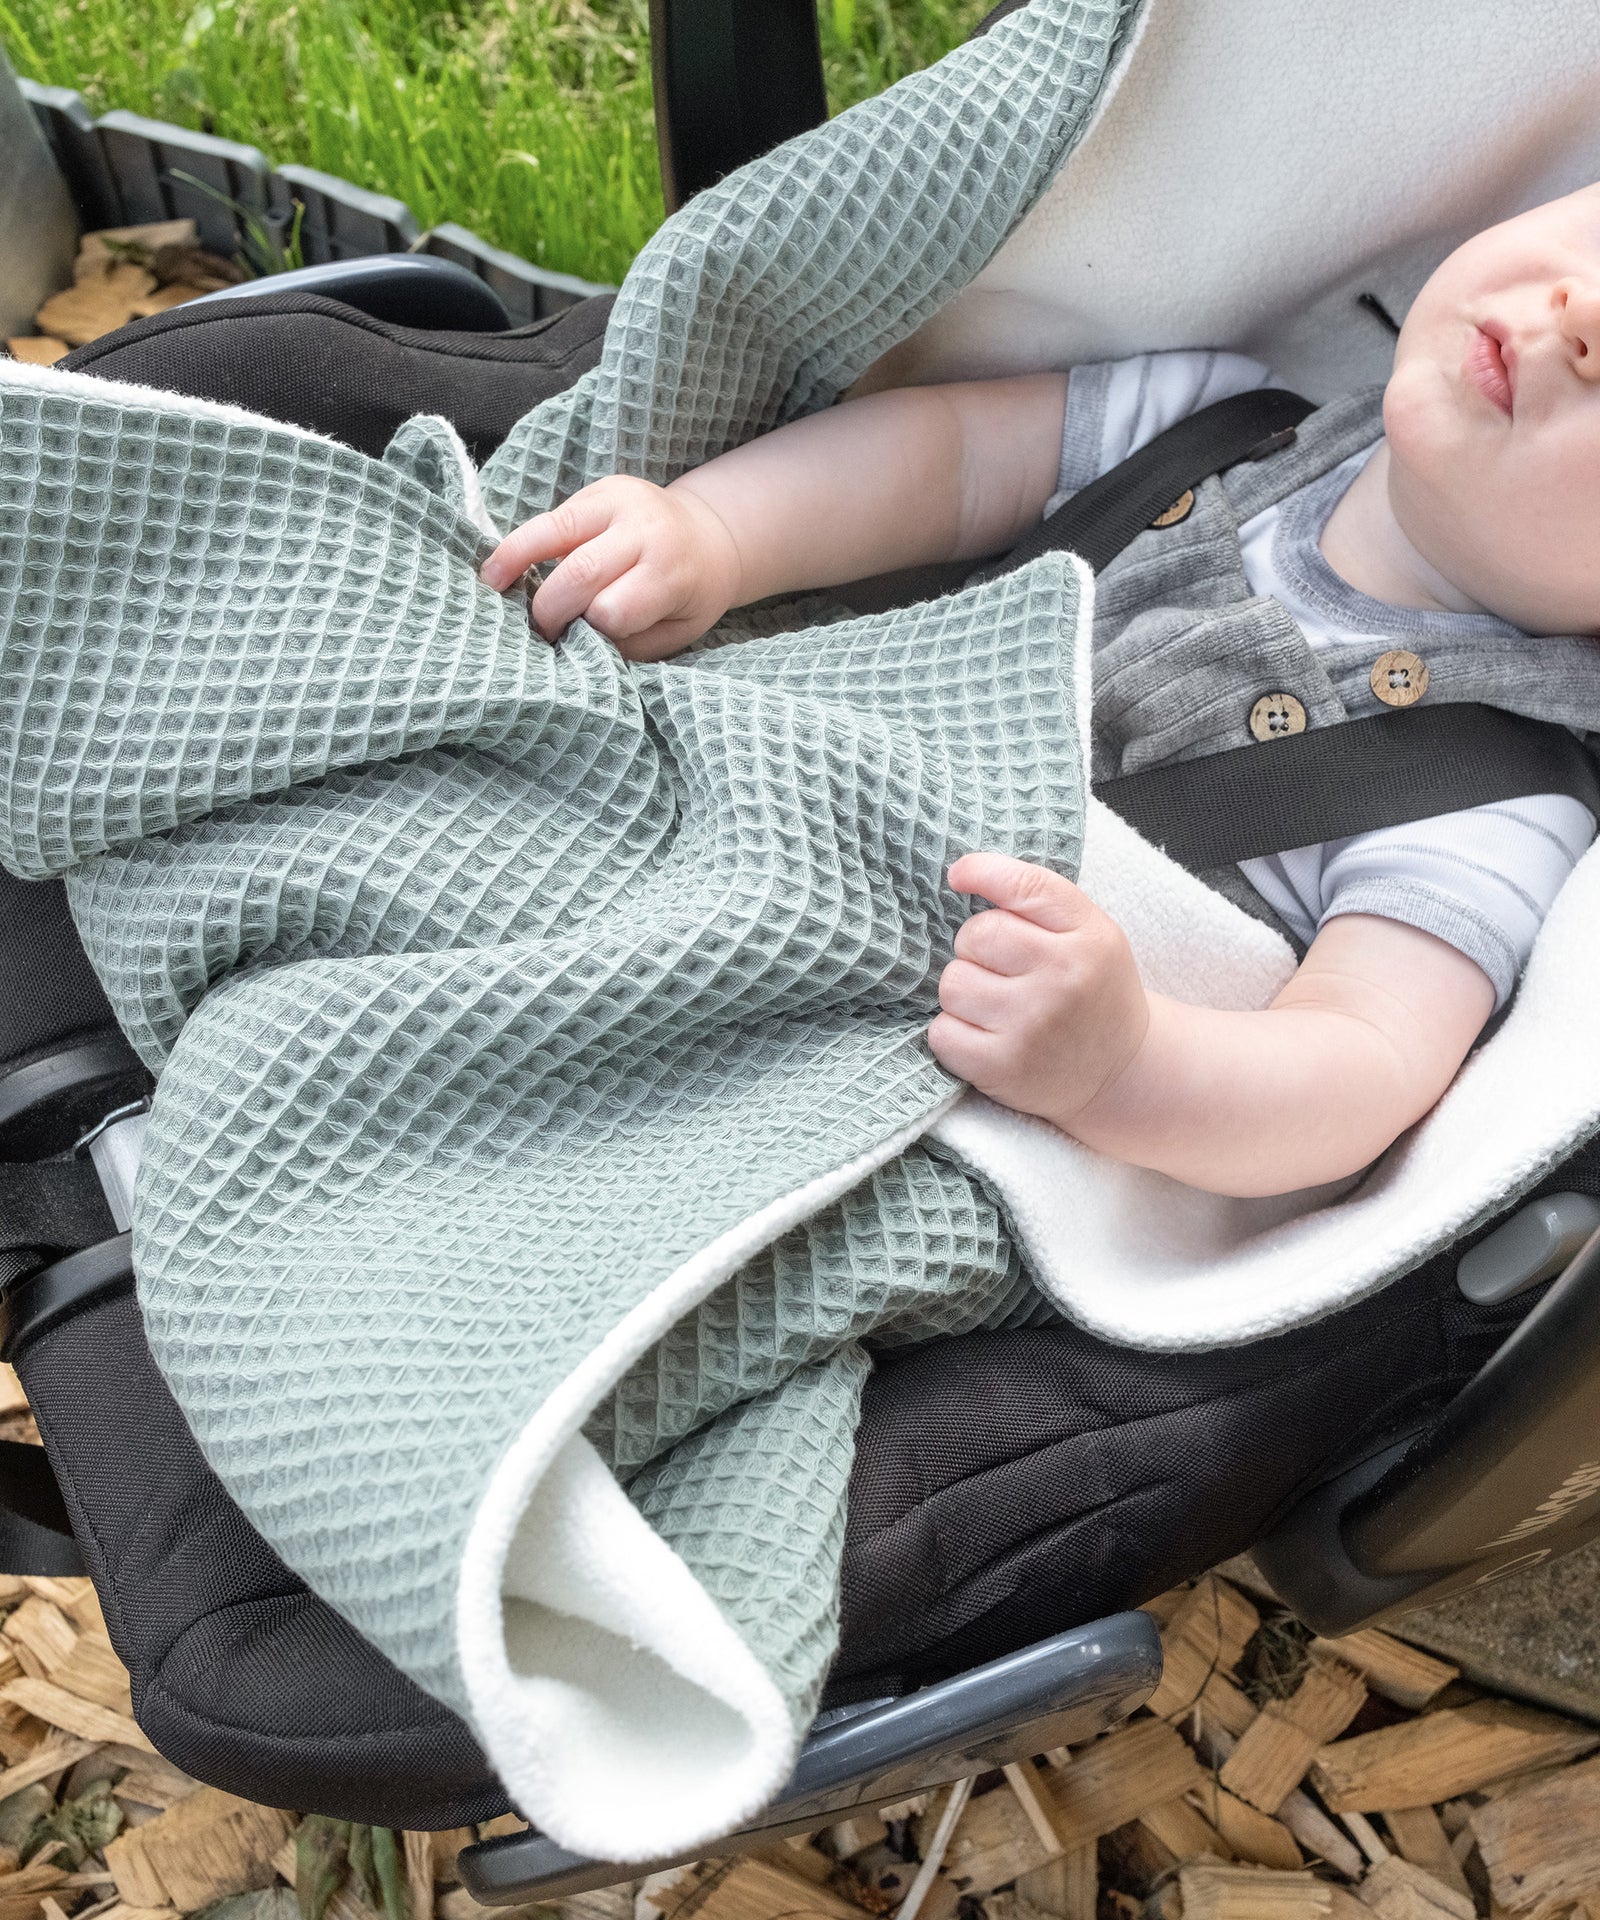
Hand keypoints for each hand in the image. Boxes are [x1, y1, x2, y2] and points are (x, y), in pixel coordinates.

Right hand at [480, 475, 743, 657]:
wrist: (711, 536)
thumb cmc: (691, 594)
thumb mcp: (676, 632)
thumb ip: (631, 643)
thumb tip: (578, 647)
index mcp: (670, 571)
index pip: (612, 608)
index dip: (589, 631)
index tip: (577, 645)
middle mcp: (646, 529)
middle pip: (580, 572)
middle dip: (550, 609)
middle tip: (540, 633)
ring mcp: (621, 502)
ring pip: (554, 531)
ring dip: (516, 561)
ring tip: (491, 587)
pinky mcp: (600, 490)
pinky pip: (553, 517)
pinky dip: (524, 543)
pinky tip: (502, 565)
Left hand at [928, 852, 1149, 1132]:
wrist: (1121, 1070)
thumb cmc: (1091, 989)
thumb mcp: (1090, 933)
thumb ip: (1038, 898)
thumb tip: (960, 871)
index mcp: (1089, 938)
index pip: (1023, 887)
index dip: (982, 872)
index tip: (959, 876)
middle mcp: (1063, 980)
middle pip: (975, 936)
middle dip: (976, 949)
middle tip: (1004, 970)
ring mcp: (1032, 1027)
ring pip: (952, 984)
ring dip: (963, 993)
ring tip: (997, 1007)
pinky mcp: (1002, 1068)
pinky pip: (941, 1032)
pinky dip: (953, 1034)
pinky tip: (986, 1037)